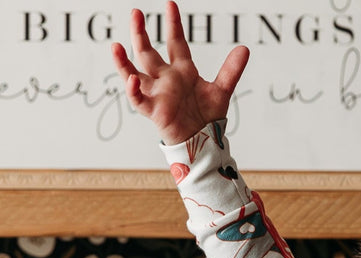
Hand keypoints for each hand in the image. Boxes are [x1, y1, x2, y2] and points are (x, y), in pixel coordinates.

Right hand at [111, 1, 248, 144]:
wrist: (204, 141)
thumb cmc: (207, 116)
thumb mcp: (221, 90)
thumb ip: (231, 70)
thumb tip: (245, 49)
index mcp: (182, 70)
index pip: (176, 42)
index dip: (174, 24)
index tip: (170, 4)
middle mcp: (166, 78)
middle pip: (148, 52)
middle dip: (140, 33)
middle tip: (136, 13)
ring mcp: (157, 93)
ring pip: (134, 73)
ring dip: (123, 61)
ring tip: (115, 46)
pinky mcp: (154, 110)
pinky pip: (139, 99)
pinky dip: (133, 91)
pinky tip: (132, 81)